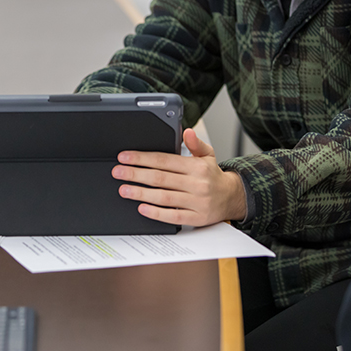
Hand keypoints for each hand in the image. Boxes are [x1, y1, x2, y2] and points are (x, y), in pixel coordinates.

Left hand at [112, 128, 245, 225]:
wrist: (232, 198)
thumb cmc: (213, 176)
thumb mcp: (208, 155)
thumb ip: (196, 144)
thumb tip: (187, 131)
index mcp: (197, 167)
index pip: (164, 160)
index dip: (142, 158)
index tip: (125, 157)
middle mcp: (197, 184)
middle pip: (160, 178)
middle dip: (135, 174)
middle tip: (118, 172)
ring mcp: (197, 202)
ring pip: (164, 197)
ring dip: (141, 193)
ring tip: (124, 189)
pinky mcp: (196, 218)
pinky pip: (173, 216)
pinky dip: (156, 213)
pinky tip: (142, 208)